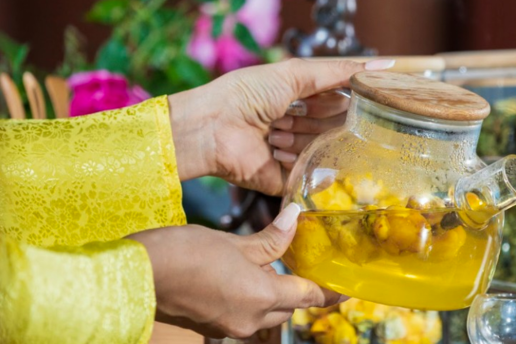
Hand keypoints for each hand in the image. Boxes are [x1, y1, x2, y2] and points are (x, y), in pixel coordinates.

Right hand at [127, 203, 342, 337]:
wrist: (140, 273)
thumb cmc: (187, 251)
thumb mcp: (233, 241)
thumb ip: (270, 238)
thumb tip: (295, 217)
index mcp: (261, 296)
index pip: (308, 295)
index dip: (330, 291)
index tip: (346, 286)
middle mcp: (250, 319)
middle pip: (289, 306)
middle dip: (300, 290)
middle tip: (306, 266)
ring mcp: (229, 326)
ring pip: (267, 313)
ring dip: (274, 294)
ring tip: (272, 266)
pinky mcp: (212, 326)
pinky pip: (245, 315)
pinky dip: (252, 299)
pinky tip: (243, 276)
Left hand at [169, 58, 394, 194]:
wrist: (210, 128)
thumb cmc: (247, 94)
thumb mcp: (295, 73)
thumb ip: (339, 71)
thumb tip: (385, 65)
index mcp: (295, 100)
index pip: (334, 102)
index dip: (346, 100)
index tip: (364, 98)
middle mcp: (294, 127)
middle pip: (330, 128)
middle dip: (323, 120)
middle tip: (300, 112)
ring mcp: (289, 155)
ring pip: (321, 152)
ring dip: (301, 137)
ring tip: (272, 127)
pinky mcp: (284, 181)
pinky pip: (308, 178)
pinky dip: (298, 162)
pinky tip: (276, 148)